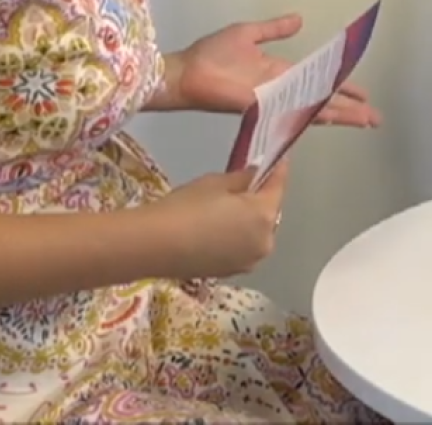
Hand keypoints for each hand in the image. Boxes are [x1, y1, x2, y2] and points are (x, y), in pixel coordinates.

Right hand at [147, 162, 290, 279]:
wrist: (154, 246)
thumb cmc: (186, 208)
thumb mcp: (215, 184)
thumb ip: (242, 178)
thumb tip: (255, 174)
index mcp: (265, 216)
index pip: (278, 186)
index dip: (278, 170)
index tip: (278, 158)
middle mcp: (265, 242)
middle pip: (269, 213)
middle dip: (260, 199)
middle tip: (245, 185)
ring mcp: (248, 262)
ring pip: (255, 234)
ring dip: (248, 221)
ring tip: (227, 210)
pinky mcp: (230, 273)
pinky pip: (240, 249)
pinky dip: (235, 238)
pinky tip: (216, 231)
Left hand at [151, 14, 380, 127]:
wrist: (183, 73)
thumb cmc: (210, 55)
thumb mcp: (248, 33)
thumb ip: (274, 29)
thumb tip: (299, 20)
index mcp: (281, 73)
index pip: (319, 83)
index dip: (342, 88)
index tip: (364, 93)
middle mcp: (283, 91)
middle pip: (324, 101)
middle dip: (351, 109)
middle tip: (376, 118)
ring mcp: (274, 101)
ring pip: (314, 110)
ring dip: (340, 115)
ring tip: (365, 121)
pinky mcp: (262, 107)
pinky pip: (291, 112)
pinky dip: (311, 115)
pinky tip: (330, 118)